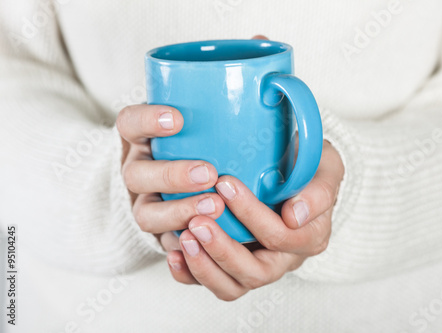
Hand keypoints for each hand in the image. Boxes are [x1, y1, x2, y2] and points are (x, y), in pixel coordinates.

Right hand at [116, 104, 225, 249]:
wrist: (203, 186)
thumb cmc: (213, 145)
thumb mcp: (213, 122)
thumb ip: (239, 111)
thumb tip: (277, 91)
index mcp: (144, 138)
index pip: (129, 123)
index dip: (145, 120)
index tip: (177, 119)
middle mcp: (140, 170)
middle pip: (135, 174)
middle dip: (171, 174)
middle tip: (209, 172)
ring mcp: (148, 204)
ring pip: (146, 215)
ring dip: (178, 212)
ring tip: (215, 206)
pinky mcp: (163, 234)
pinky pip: (163, 244)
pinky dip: (182, 246)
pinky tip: (207, 242)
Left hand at [164, 140, 343, 300]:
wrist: (293, 171)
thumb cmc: (308, 167)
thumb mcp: (326, 167)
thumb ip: (319, 190)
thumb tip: (294, 216)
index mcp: (310, 237)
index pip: (282, 236)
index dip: (253, 215)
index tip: (225, 185)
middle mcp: (285, 259)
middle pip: (255, 272)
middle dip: (224, 249)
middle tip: (198, 221)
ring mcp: (258, 265)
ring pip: (232, 285)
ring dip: (205, 265)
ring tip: (184, 236)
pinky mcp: (234, 266)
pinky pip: (214, 282)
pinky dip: (191, 273)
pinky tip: (175, 253)